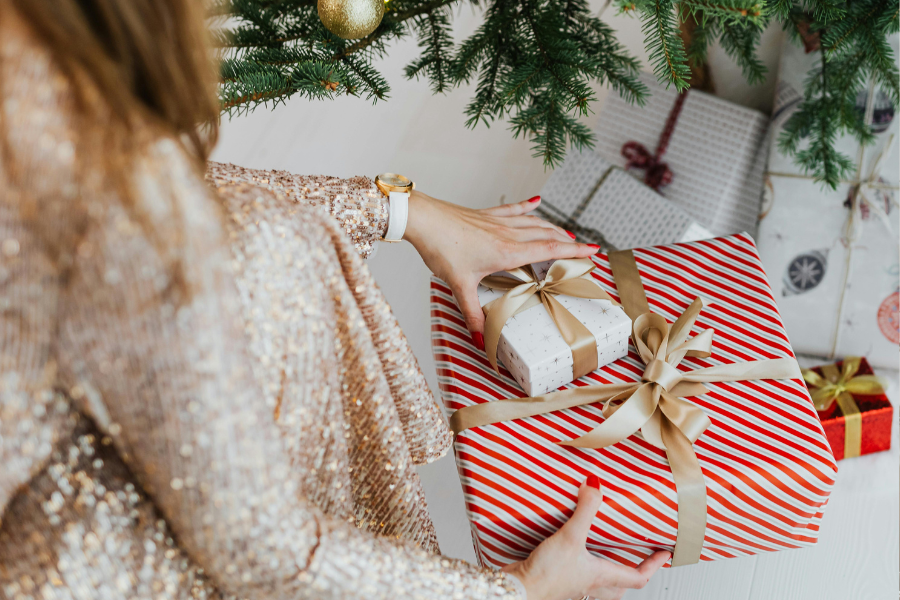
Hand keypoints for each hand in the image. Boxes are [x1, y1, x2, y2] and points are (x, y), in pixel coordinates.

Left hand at [403, 191, 599, 348]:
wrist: (424, 219)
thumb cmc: (441, 248)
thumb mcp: (459, 285)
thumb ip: (473, 314)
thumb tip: (482, 340)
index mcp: (506, 251)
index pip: (549, 249)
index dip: (573, 251)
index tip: (593, 251)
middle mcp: (507, 234)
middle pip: (546, 235)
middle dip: (569, 241)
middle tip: (586, 247)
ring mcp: (497, 221)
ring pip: (533, 222)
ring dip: (553, 227)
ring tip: (567, 232)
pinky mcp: (485, 215)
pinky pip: (512, 210)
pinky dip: (527, 207)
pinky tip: (537, 201)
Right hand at [500, 477, 669, 599]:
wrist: (518, 592)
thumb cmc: (546, 576)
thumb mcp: (570, 538)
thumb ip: (585, 511)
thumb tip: (594, 486)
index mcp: (601, 577)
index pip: (638, 576)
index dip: (653, 564)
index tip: (664, 553)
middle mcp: (590, 585)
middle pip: (620, 587)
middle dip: (632, 573)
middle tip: (638, 558)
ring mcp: (574, 585)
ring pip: (600, 586)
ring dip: (608, 573)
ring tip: (607, 554)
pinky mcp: (557, 582)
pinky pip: (578, 578)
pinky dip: (581, 567)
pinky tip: (571, 553)